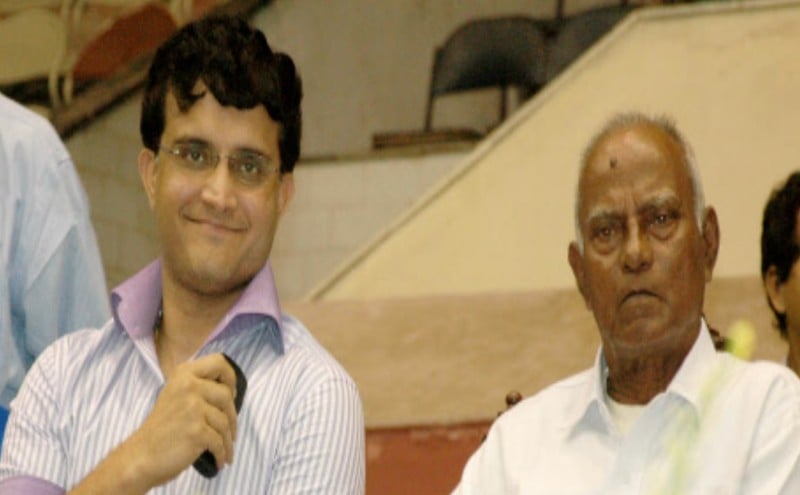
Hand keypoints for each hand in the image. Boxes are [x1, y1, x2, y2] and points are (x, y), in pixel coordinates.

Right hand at [103, 353, 238, 490]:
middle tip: (230, 431)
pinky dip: (223, 454)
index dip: (231, 377)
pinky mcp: (197, 430)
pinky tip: (221, 461)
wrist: (140, 457)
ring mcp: (193, 408)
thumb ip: (198, 387)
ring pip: (225, 421)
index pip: (219, 362)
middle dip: (232, 416)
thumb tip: (232, 390)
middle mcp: (188, 386)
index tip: (231, 394)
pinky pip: (220, 442)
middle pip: (227, 394)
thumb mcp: (176, 395)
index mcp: (184, 374)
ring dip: (228, 440)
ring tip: (226, 449)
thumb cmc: (162, 429)